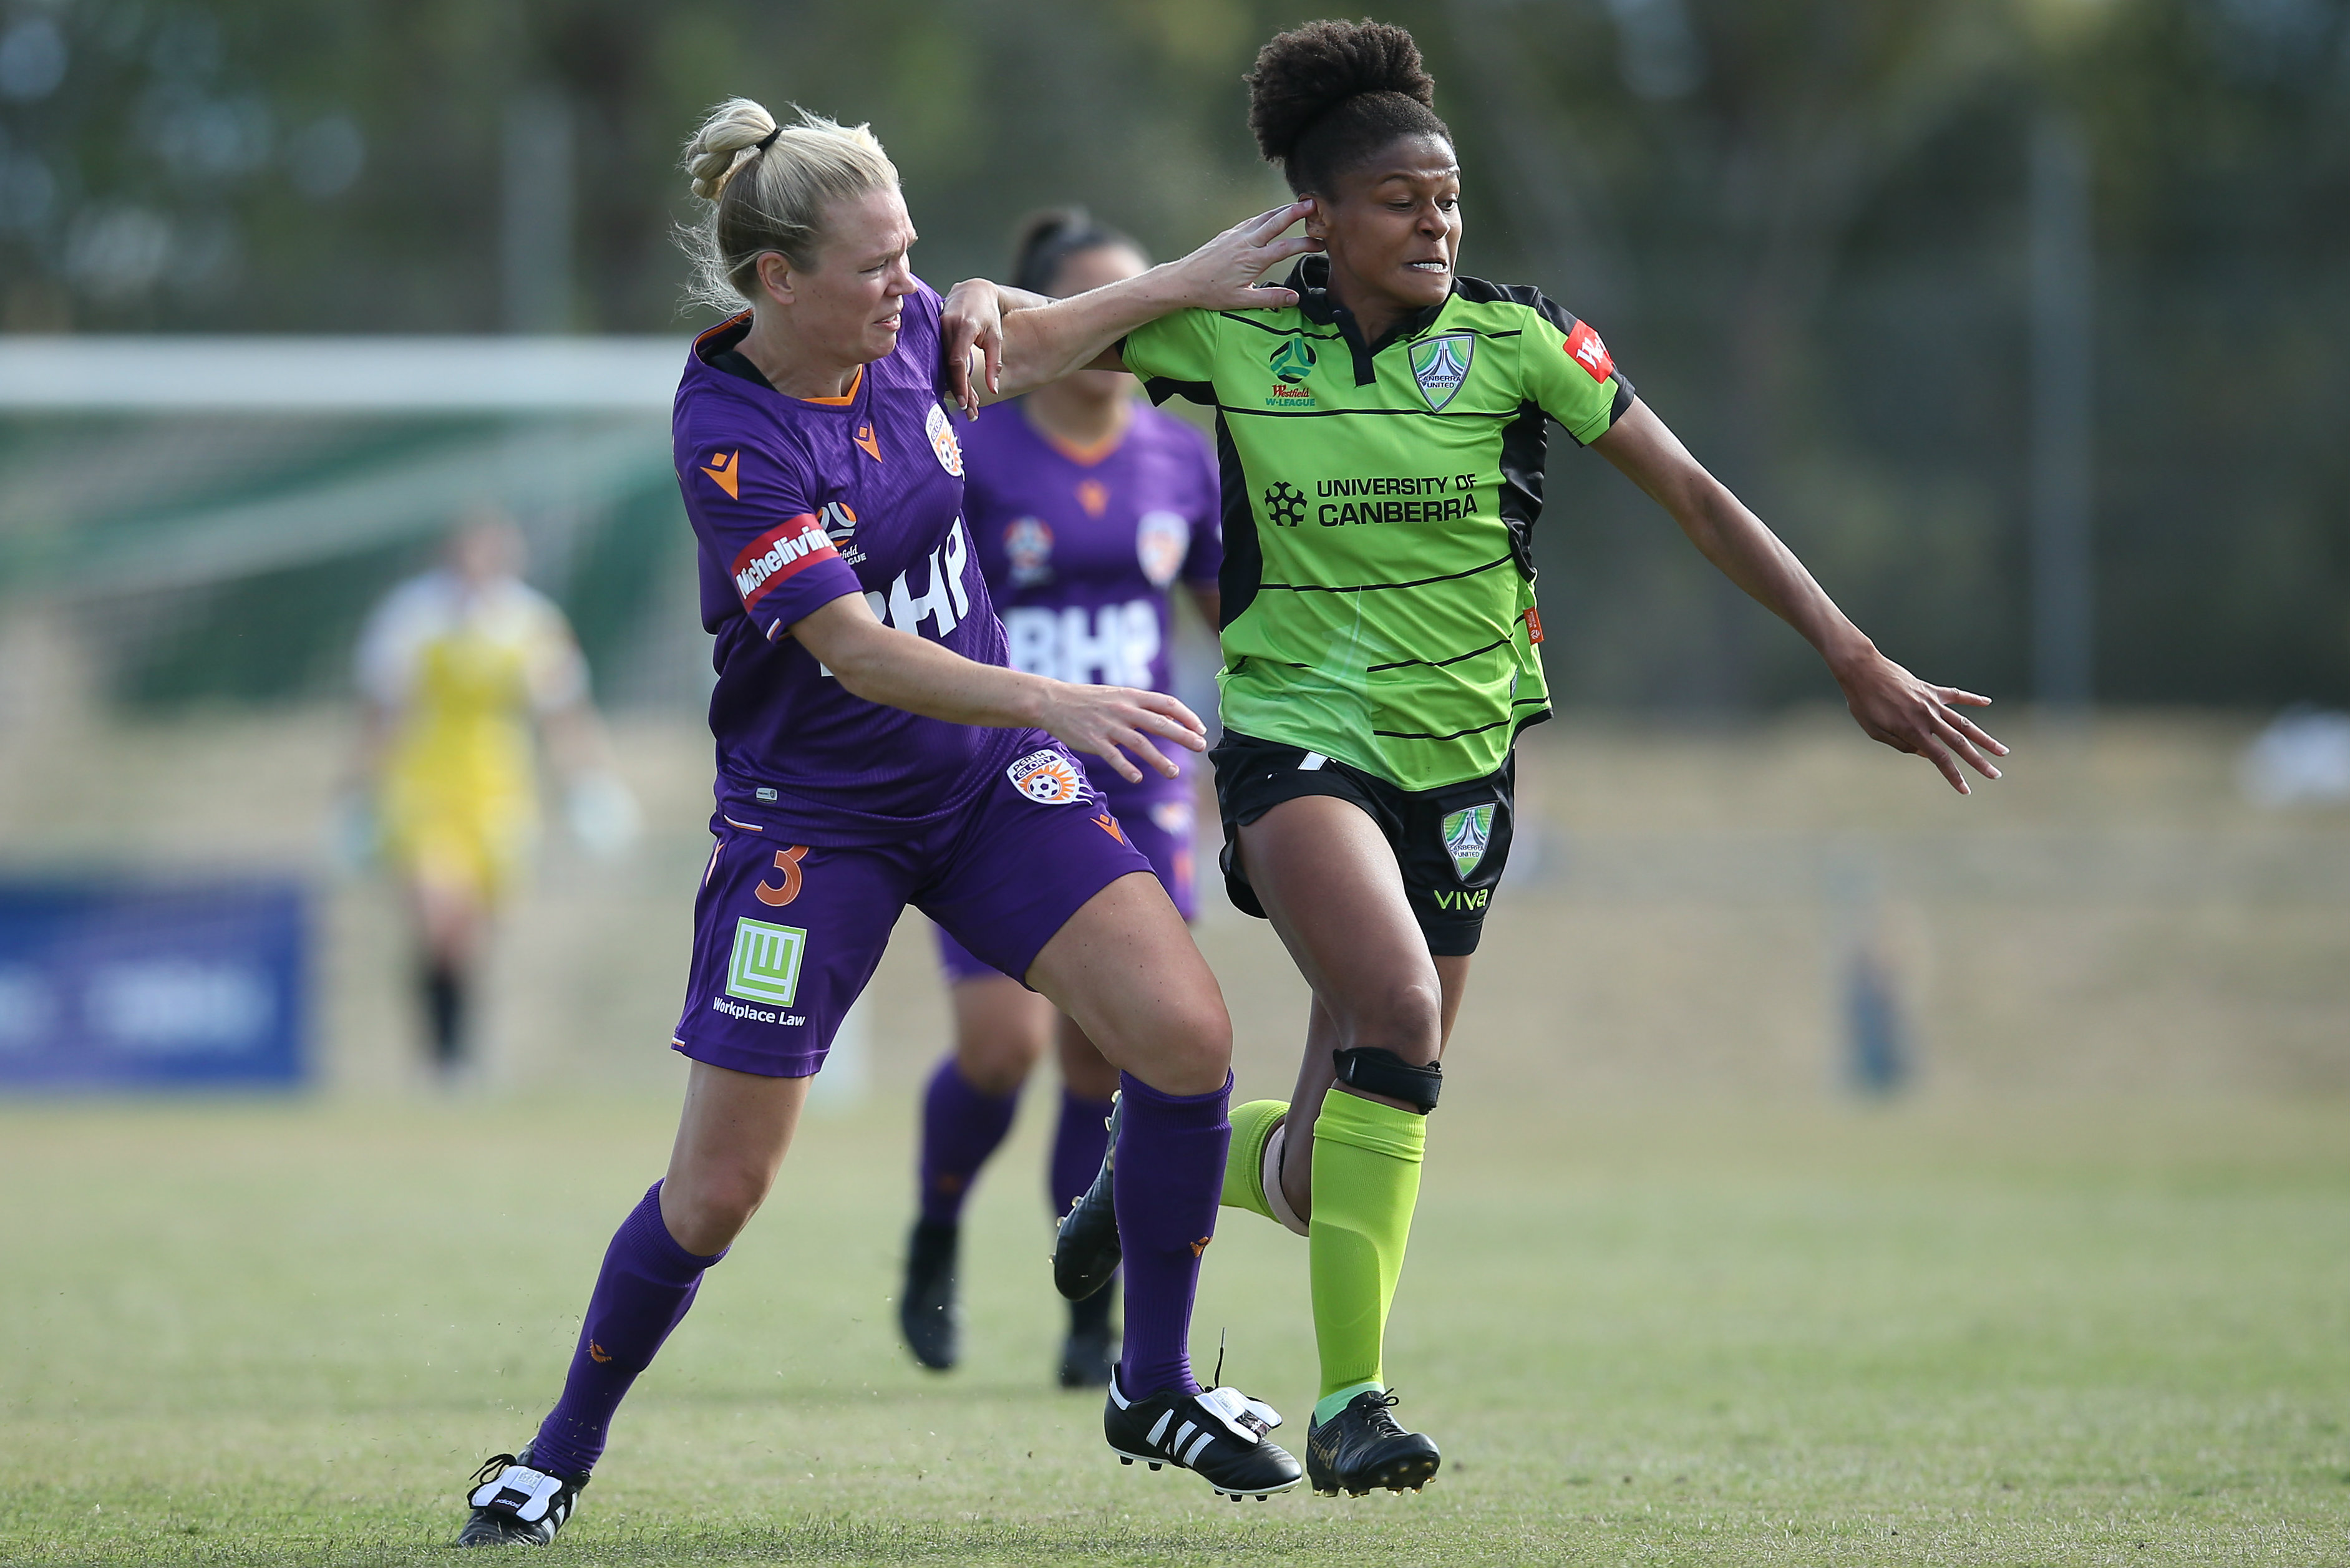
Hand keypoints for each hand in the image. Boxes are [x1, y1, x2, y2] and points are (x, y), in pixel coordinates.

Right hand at [939, 278, 1003, 416]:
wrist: (972, 291)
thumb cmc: (987, 314)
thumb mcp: (996, 337)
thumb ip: (995, 363)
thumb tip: (993, 390)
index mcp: (963, 326)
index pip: (957, 360)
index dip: (960, 383)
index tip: (966, 402)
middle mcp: (946, 327)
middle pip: (949, 367)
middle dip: (960, 391)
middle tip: (971, 413)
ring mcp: (937, 330)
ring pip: (944, 365)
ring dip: (955, 386)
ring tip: (969, 405)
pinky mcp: (934, 334)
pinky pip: (940, 358)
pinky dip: (950, 375)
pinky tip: (958, 389)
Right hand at [1035, 682, 1207, 784]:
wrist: (1053, 701)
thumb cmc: (1088, 699)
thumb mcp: (1118, 694)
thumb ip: (1142, 705)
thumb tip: (1170, 717)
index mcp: (1131, 696)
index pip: (1167, 703)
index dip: (1187, 716)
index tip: (1200, 728)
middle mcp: (1123, 709)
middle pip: (1159, 723)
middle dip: (1182, 735)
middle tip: (1200, 746)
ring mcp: (1108, 725)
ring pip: (1140, 744)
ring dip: (1159, 760)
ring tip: (1173, 773)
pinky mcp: (1093, 740)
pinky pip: (1113, 757)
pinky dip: (1126, 768)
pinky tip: (1137, 778)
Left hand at [1164, 202, 1320, 311]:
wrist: (1183, 281)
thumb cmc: (1210, 292)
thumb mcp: (1241, 301)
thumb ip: (1270, 298)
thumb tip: (1294, 298)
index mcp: (1252, 260)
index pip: (1285, 248)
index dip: (1305, 244)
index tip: (1320, 244)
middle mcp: (1245, 243)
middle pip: (1275, 222)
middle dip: (1295, 211)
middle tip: (1312, 203)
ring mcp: (1235, 235)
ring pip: (1263, 218)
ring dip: (1281, 210)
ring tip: (1296, 205)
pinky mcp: (1227, 234)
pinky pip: (1250, 221)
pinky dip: (1264, 216)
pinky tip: (1269, 216)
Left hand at [1835, 650, 2008, 794]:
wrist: (1862, 670)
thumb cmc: (1863, 703)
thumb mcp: (1875, 731)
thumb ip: (1901, 745)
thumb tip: (1926, 754)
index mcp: (1912, 731)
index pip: (1940, 759)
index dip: (1954, 776)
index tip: (1966, 790)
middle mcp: (1927, 717)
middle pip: (1959, 743)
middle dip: (1979, 761)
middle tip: (1996, 775)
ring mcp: (1931, 702)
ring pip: (1965, 723)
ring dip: (1985, 738)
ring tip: (2002, 750)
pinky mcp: (1930, 689)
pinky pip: (1956, 695)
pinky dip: (1972, 699)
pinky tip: (1987, 703)